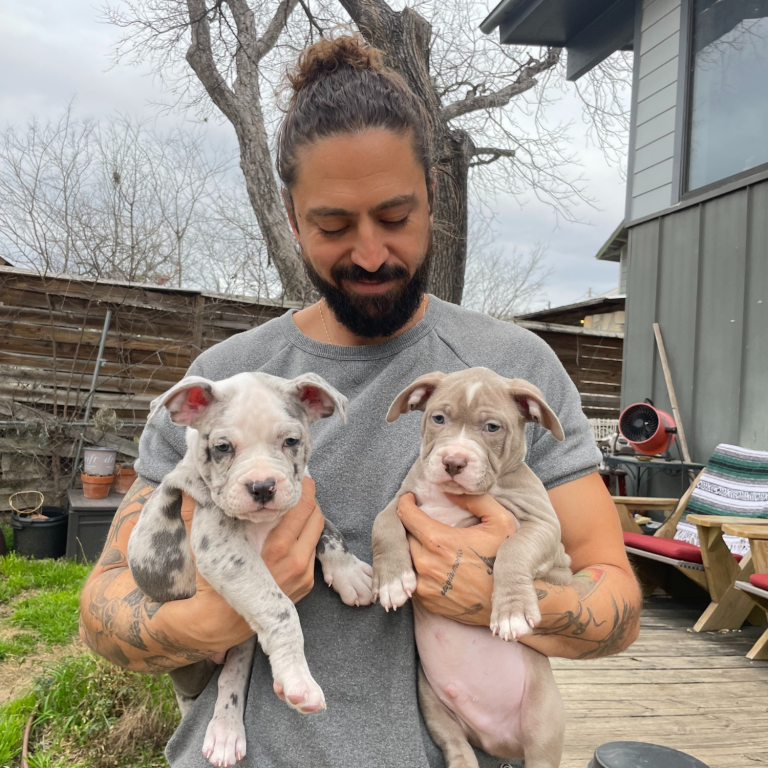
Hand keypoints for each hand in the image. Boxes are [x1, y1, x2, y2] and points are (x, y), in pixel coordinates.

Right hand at [174, 477, 322, 659]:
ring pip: (316, 533)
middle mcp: (296, 563)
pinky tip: (291, 531)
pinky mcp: (307, 585)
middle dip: (308, 500)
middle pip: (316, 517)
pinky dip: (306, 536)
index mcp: (277, 550)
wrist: (219, 622)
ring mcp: (304, 576)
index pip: (303, 508)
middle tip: (294, 487)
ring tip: (292, 506)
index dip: (303, 488)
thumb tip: (189, 485)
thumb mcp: (206, 545)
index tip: (296, 476)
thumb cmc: (213, 581)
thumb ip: (197, 513)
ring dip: (308, 518)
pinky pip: (312, 551)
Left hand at [397, 492, 515, 625]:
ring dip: (410, 547)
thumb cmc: (504, 560)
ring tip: (421, 540)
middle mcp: (425, 564)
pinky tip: (430, 562)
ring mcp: (423, 585)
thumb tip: (448, 491)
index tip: (410, 499)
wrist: (509, 601)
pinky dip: (416, 568)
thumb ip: (474, 500)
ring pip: (404, 559)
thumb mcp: (499, 521)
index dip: (405, 503)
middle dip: (408, 526)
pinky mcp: (426, 601)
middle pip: (402, 537)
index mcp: (439, 541)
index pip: (406, 515)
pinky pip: (411, 578)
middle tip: (417, 519)